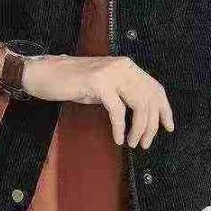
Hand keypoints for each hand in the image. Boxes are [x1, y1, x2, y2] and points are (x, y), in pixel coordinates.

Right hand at [22, 54, 173, 148]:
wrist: (43, 73)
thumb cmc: (72, 82)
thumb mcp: (104, 86)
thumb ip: (123, 94)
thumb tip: (143, 114)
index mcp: (127, 66)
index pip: (155, 88)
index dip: (164, 109)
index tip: (168, 127)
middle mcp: (123, 66)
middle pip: (150, 98)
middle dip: (152, 125)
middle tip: (145, 143)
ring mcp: (111, 73)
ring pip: (138, 104)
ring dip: (138, 128)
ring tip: (133, 143)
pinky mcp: (98, 83)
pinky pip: (118, 110)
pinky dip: (120, 127)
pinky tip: (118, 138)